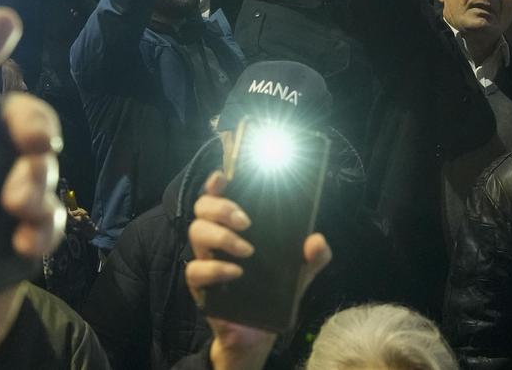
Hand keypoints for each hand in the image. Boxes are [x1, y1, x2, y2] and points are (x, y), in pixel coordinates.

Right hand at [186, 171, 330, 369]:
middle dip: (221, 207)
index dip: (217, 182)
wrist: (259, 335)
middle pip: (202, 207)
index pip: (219, 195)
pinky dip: (215, 268)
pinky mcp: (200, 286)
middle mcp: (216, 238)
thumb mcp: (300, 275)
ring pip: (196, 232)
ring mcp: (205, 260)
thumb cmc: (274, 294)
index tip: (224, 177)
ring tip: (247, 250)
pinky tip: (236, 272)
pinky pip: (195, 270)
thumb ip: (313, 257)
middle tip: (246, 221)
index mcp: (236, 227)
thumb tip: (316, 240)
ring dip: (221, 236)